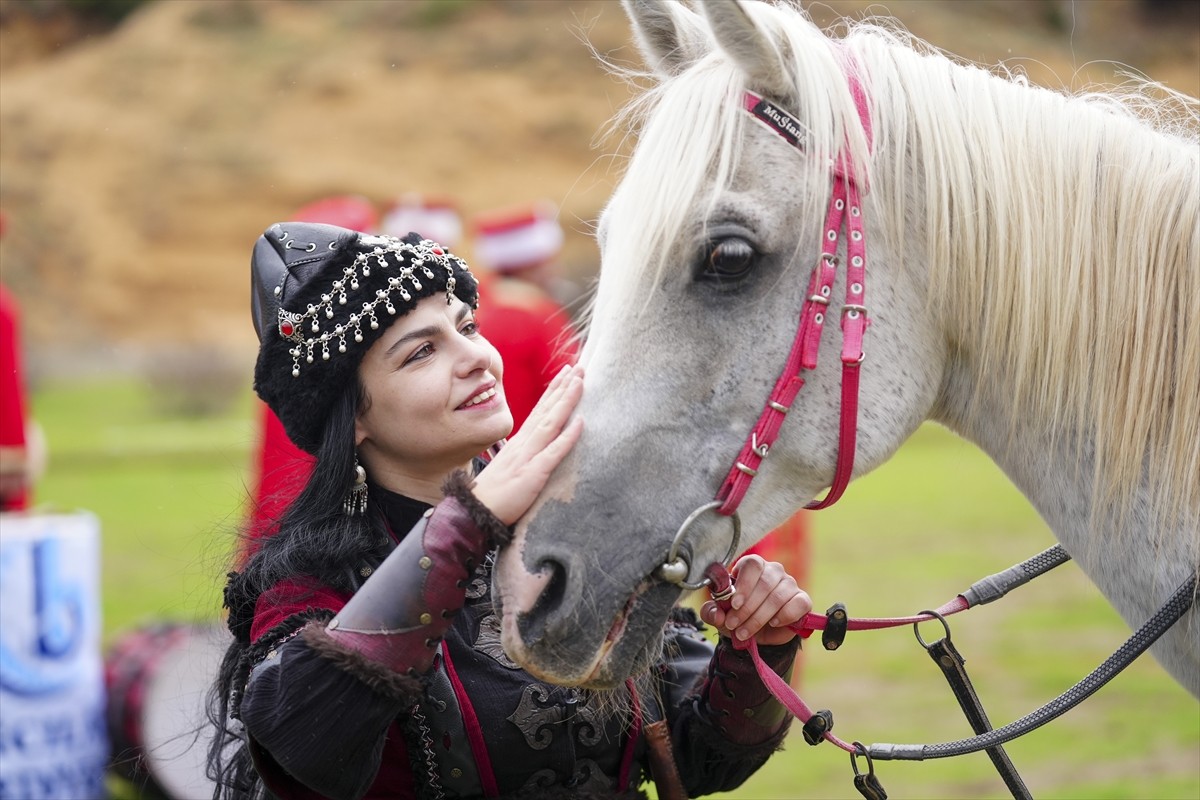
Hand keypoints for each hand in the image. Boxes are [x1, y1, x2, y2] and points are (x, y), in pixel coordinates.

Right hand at [471, 364, 583, 524]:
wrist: (473, 513)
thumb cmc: (493, 494)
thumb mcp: (509, 466)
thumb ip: (522, 453)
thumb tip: (535, 446)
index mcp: (518, 442)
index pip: (539, 410)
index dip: (553, 391)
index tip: (566, 373)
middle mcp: (523, 444)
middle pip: (546, 410)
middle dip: (562, 387)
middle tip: (579, 366)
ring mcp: (528, 457)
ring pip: (551, 423)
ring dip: (566, 401)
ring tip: (580, 381)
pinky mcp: (533, 474)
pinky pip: (553, 452)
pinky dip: (568, 436)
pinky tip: (581, 422)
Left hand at [700, 555, 810, 645]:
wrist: (759, 634)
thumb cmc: (739, 616)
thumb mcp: (721, 616)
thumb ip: (711, 612)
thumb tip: (717, 614)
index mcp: (752, 566)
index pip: (752, 564)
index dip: (743, 584)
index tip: (734, 604)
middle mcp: (773, 571)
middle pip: (764, 583)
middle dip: (747, 609)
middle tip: (734, 625)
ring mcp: (789, 584)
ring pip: (778, 596)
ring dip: (759, 617)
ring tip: (745, 631)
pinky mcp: (802, 600)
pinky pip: (798, 603)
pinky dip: (785, 615)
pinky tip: (773, 623)